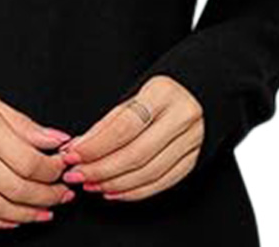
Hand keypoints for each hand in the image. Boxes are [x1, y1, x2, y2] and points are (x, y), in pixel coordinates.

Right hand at [0, 91, 77, 230]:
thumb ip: (25, 126)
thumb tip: (58, 142)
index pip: (26, 159)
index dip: (51, 170)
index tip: (62, 169)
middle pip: (15, 187)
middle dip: (46, 196)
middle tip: (61, 195)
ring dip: (25, 214)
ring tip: (43, 211)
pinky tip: (11, 219)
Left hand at [57, 76, 203, 201]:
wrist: (204, 88)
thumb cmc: (164, 90)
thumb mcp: (136, 94)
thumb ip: (110, 120)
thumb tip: (80, 145)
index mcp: (162, 94)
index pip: (124, 126)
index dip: (96, 145)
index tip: (73, 154)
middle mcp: (181, 118)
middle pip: (136, 153)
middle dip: (101, 169)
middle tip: (77, 174)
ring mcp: (192, 141)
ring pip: (149, 173)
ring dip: (115, 183)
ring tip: (91, 183)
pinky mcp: (195, 160)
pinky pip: (163, 182)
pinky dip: (136, 191)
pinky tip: (115, 190)